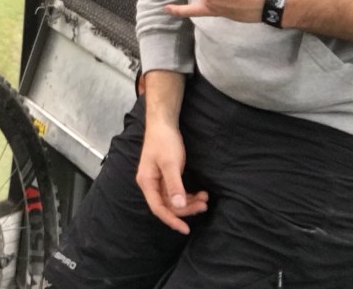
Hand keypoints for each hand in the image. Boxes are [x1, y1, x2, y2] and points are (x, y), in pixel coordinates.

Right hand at [135, 119, 208, 233]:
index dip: (172, 220)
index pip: (158, 208)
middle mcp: (150, 184)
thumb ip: (174, 185)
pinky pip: (176, 192)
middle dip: (186, 208)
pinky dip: (188, 194)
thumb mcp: (170, 163)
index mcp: (147, 182)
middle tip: (204, 205)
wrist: (163, 123)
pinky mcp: (166, 176)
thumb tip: (179, 206)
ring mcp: (158, 181)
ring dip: (189, 202)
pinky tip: (199, 193)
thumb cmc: (164, 141)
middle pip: (167, 205)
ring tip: (205, 198)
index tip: (186, 229)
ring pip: (173, 200)